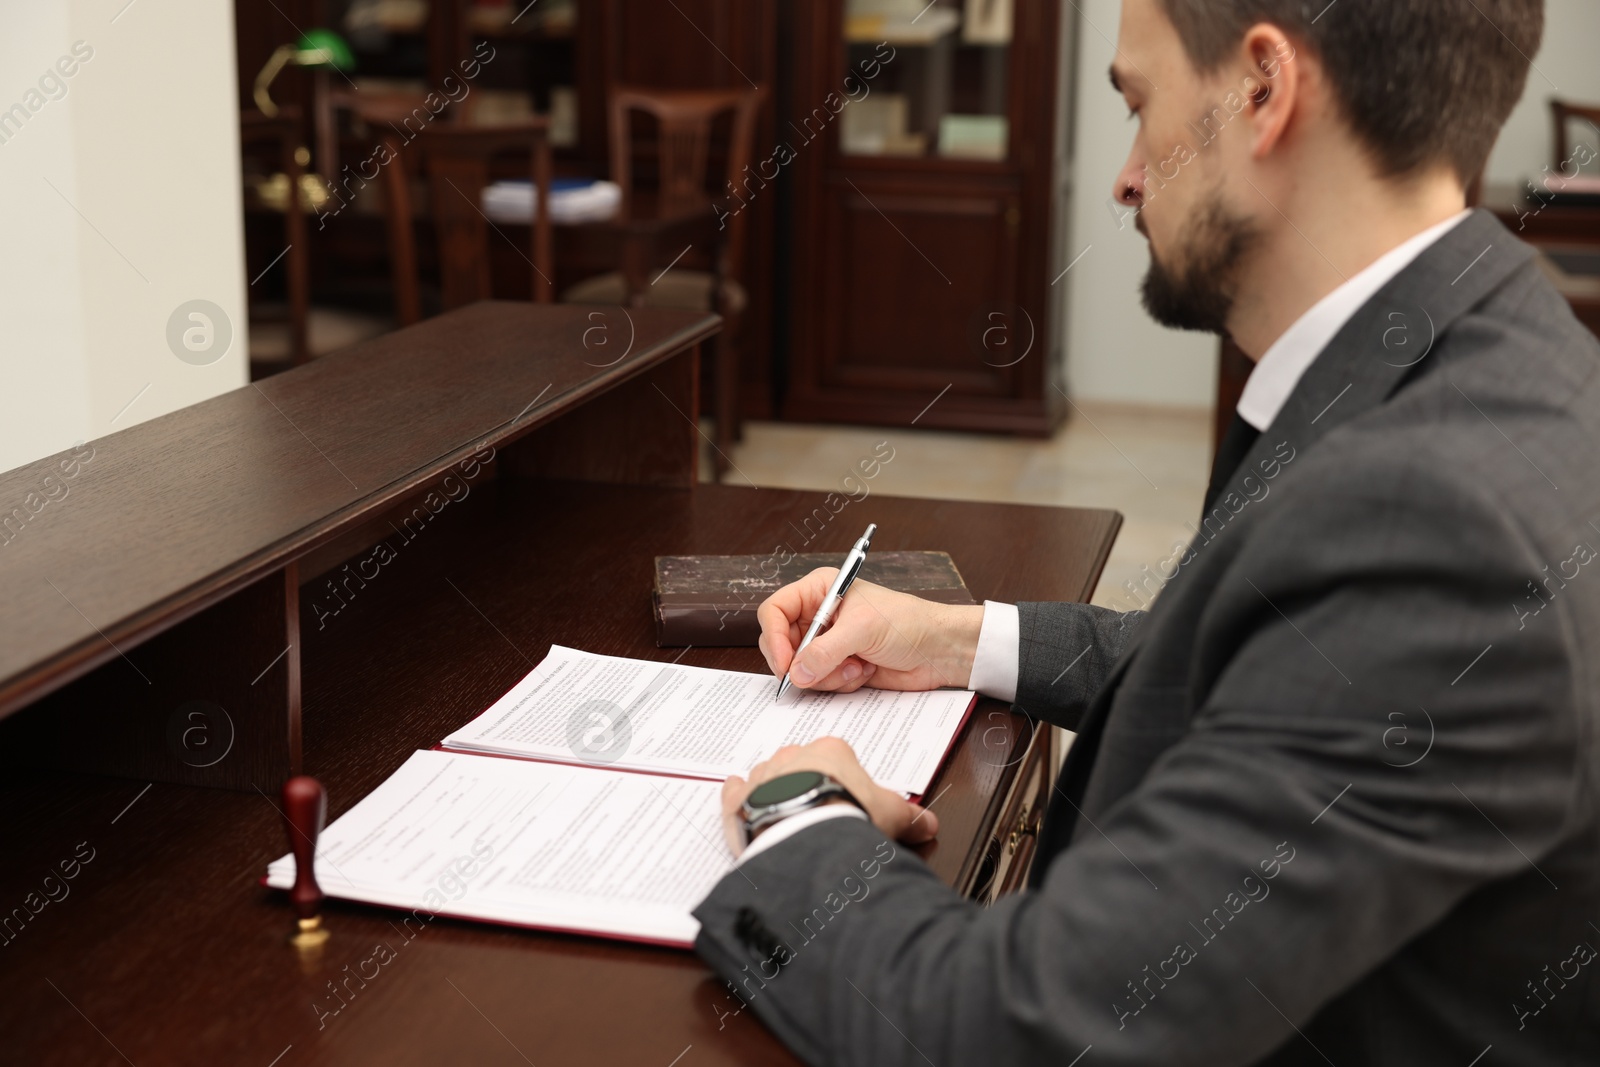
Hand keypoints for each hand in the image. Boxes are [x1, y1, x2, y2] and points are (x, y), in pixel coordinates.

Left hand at [721, 737, 938, 856]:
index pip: (837, 757)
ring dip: (776, 790)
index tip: (846, 797)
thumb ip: (910, 816)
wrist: (809, 837)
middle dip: (809, 782)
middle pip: (802, 763)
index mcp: (831, 750)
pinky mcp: (741, 799)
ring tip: (789, 816)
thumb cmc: (849, 816)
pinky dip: (740, 796)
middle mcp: (794, 755)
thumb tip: (930, 824)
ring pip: (769, 775)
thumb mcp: (892, 815)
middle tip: (820, 809)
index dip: (843, 779)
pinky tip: (746, 803)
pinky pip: (736, 791)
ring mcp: (764, 775)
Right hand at [756, 568, 984, 692]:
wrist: (939, 650)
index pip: (774, 610)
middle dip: (802, 664)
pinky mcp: (839, 666)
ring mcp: (828, 643)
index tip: (786, 664)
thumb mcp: (863, 630)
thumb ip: (825, 651)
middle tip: (819, 673)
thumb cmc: (908, 623)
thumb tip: (796, 673)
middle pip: (782, 644)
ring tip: (858, 665)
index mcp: (819, 591)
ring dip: (828, 675)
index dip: (773, 638)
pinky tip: (865, 671)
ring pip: (801, 669)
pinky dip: (841, 683)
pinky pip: (820, 683)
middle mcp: (818, 616)